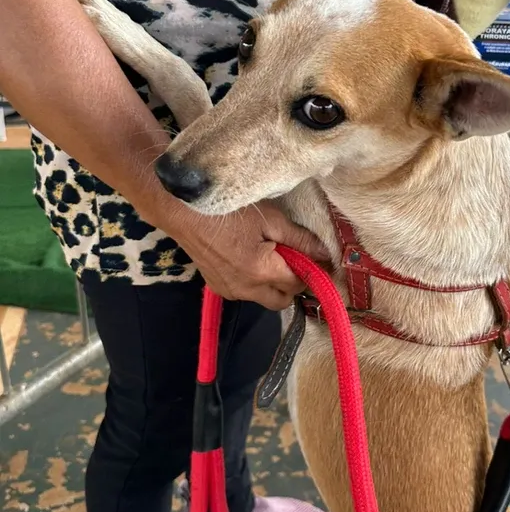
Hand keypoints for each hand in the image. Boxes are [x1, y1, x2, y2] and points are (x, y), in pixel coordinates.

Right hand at [165, 200, 328, 309]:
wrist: (182, 212)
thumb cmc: (228, 211)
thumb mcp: (270, 219)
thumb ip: (300, 240)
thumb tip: (325, 255)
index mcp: (262, 271)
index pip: (299, 283)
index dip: (311, 272)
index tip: (317, 259)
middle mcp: (246, 289)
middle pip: (283, 300)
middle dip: (293, 285)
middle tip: (293, 259)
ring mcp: (230, 291)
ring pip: (265, 299)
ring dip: (274, 285)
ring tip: (270, 256)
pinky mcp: (218, 288)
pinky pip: (247, 294)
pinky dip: (256, 283)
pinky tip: (250, 259)